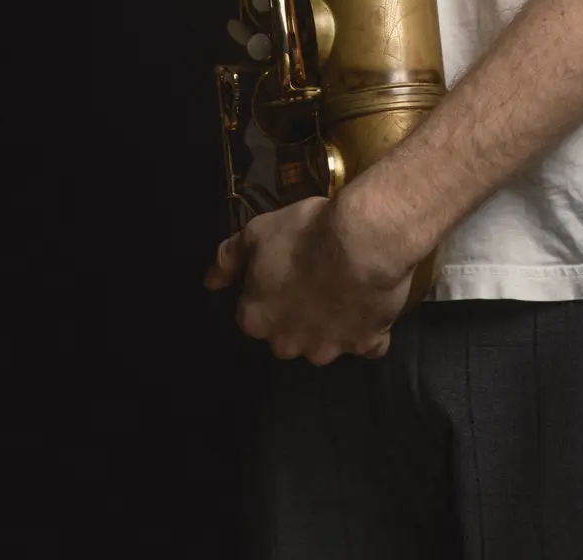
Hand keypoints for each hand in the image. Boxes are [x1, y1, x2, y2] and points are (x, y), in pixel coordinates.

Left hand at [204, 193, 413, 363]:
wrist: (361, 241)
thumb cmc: (303, 234)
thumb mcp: (256, 232)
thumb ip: (228, 260)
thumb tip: (210, 283)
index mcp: (257, 320)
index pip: (254, 315)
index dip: (269, 292)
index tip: (285, 271)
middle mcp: (287, 344)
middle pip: (288, 335)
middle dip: (298, 316)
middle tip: (315, 279)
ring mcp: (328, 349)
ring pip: (325, 342)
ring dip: (332, 324)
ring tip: (347, 287)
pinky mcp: (366, 345)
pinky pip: (367, 344)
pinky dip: (370, 331)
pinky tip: (372, 304)